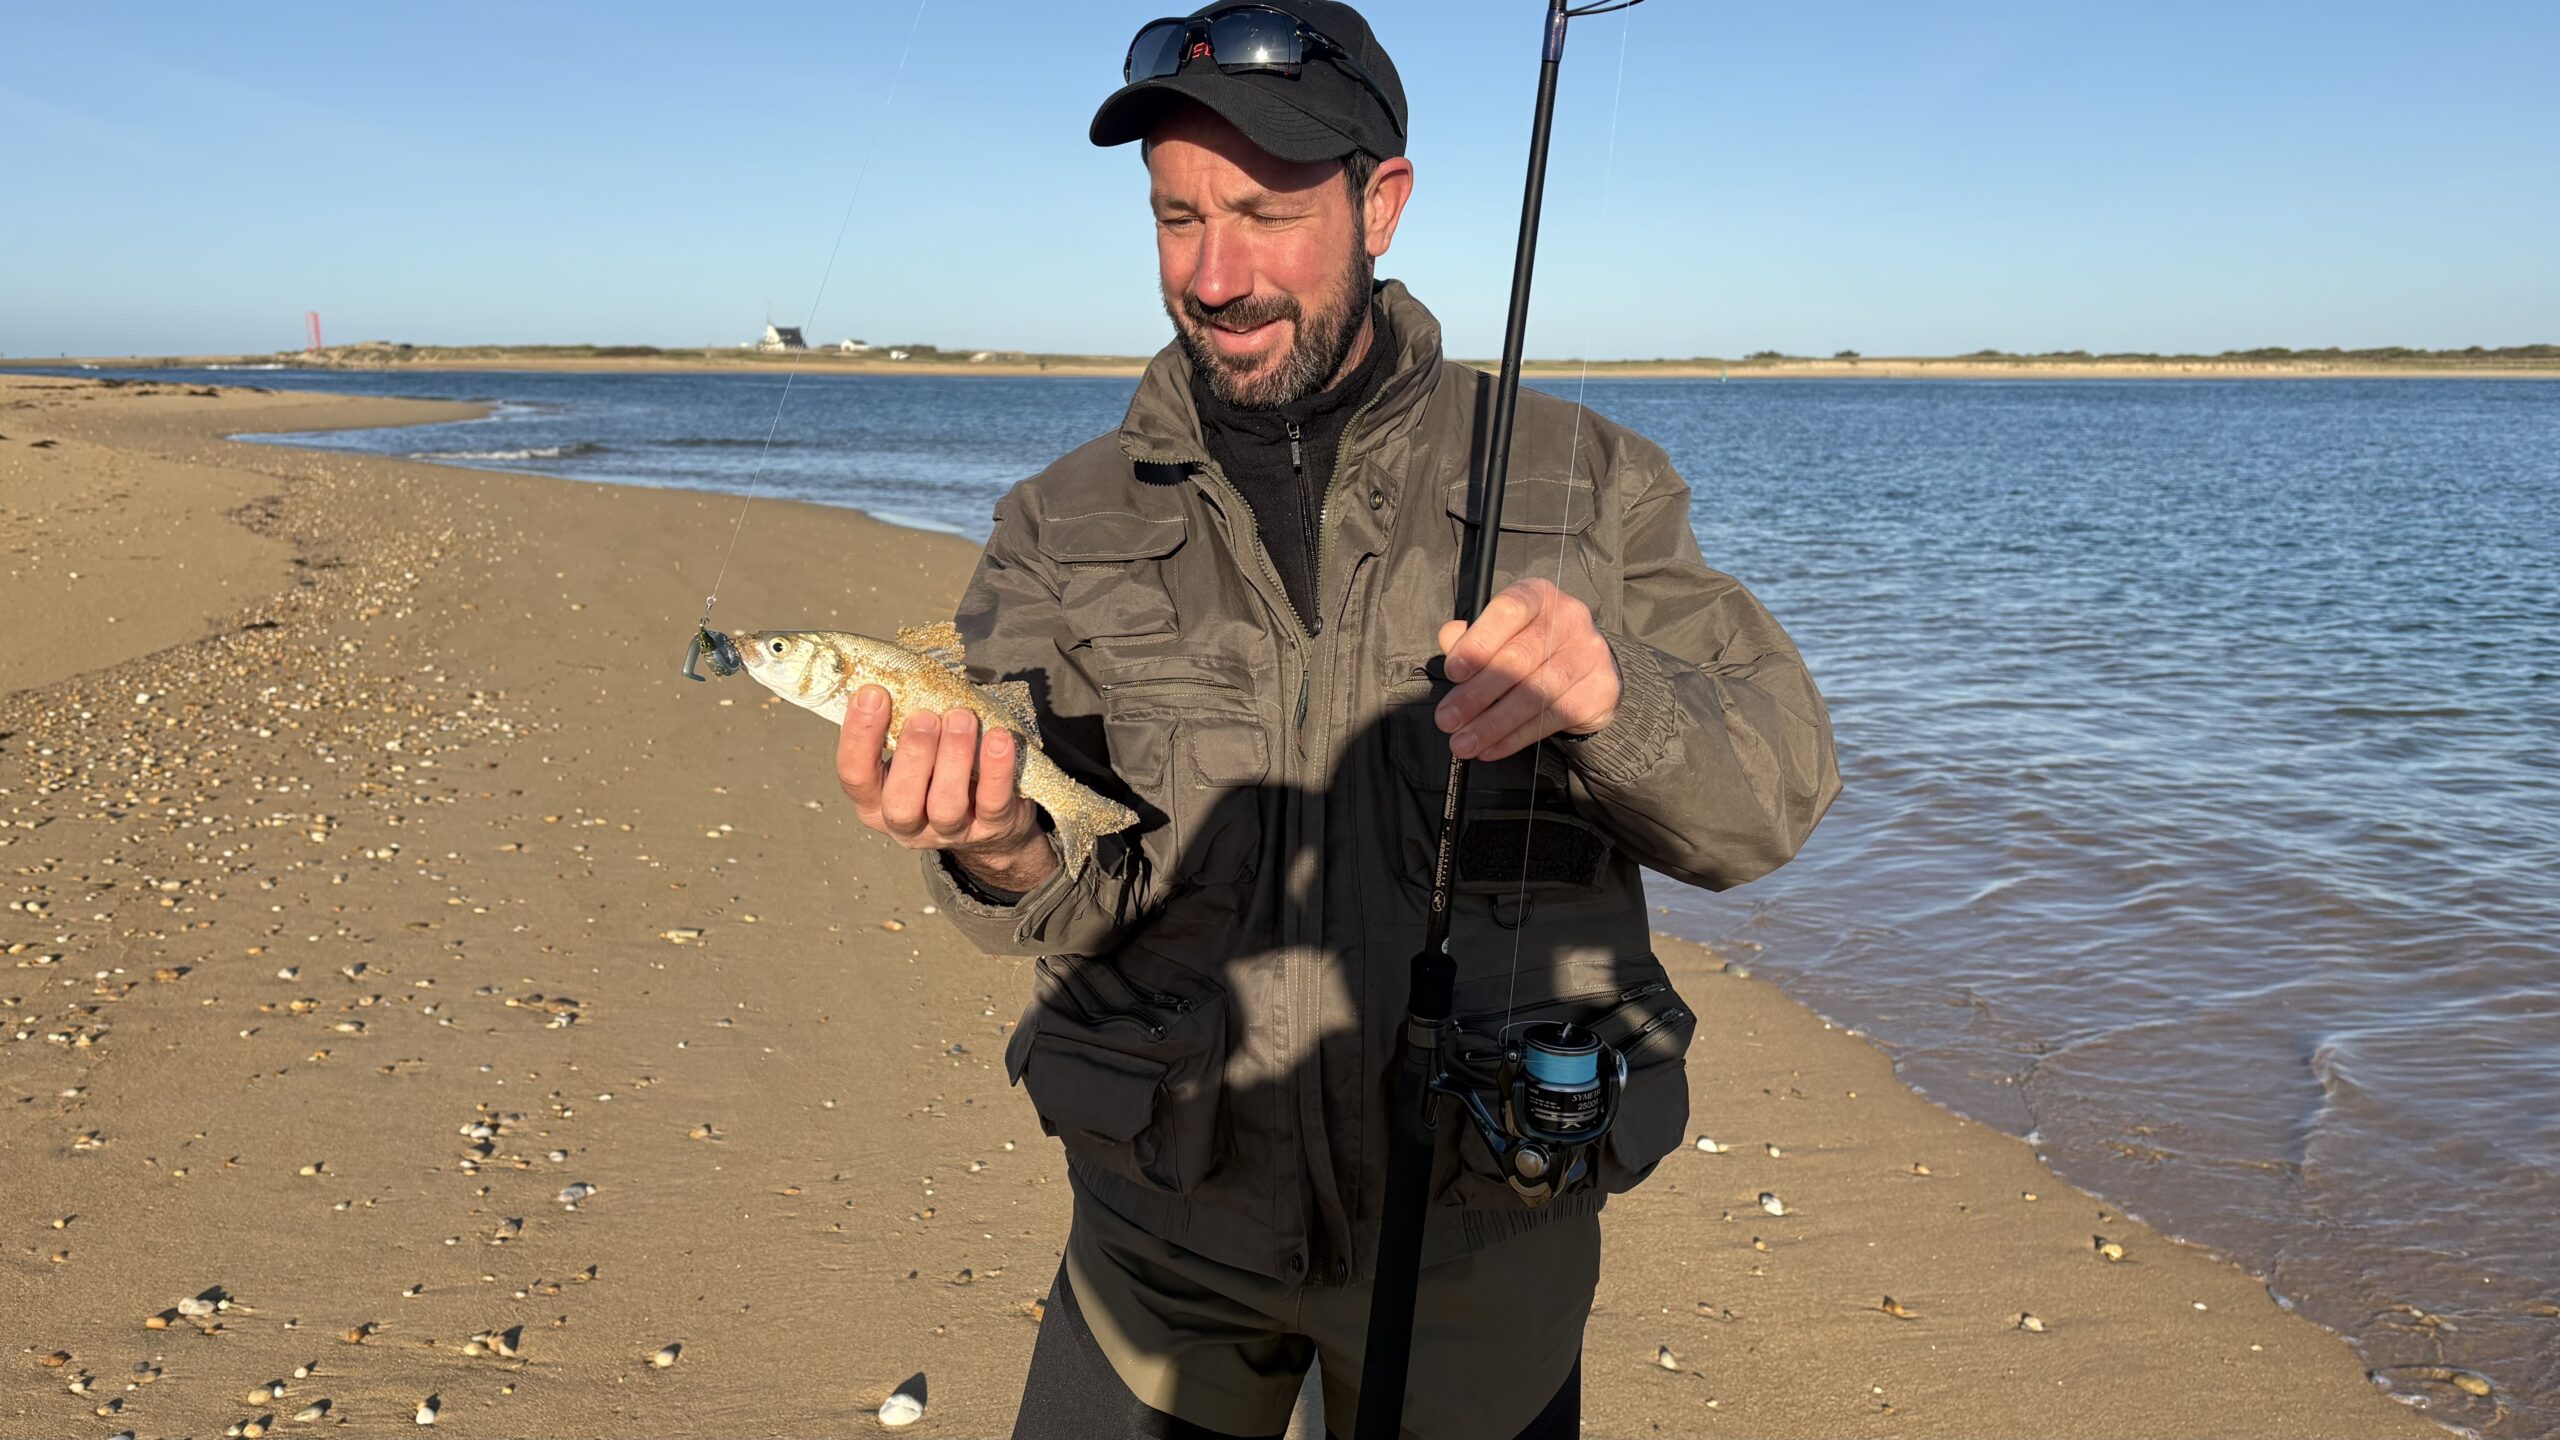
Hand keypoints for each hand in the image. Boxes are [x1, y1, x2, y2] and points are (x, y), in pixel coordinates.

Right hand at [837, 686, 1056, 891]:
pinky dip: (996, 771)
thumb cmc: (941, 768)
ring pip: (945, 805)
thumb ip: (901, 722)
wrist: (993, 820)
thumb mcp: (914, 750)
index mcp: (875, 800)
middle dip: (912, 754)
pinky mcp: (991, 828)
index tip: (873, 693)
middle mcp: (906, 824)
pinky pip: (993, 803)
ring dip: (953, 758)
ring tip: (962, 718)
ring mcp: (949, 832)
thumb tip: (896, 670)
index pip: (855, 775)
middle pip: (899, 802)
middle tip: (925, 716)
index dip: (859, 735)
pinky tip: (999, 739)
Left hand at [1434, 578, 1619, 761]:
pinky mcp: (1599, 690)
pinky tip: (1491, 748)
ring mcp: (1588, 654)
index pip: (1509, 610)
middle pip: (1519, 659)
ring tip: (1464, 743)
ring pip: (1535, 694)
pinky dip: (1515, 738)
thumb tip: (1450, 639)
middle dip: (1476, 694)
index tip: (1453, 672)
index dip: (1478, 641)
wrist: (1588, 669)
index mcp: (1538, 596)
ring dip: (1493, 724)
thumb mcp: (1501, 632)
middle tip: (1447, 719)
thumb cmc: (1533, 647)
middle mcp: (1569, 618)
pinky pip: (1552, 719)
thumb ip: (1472, 636)